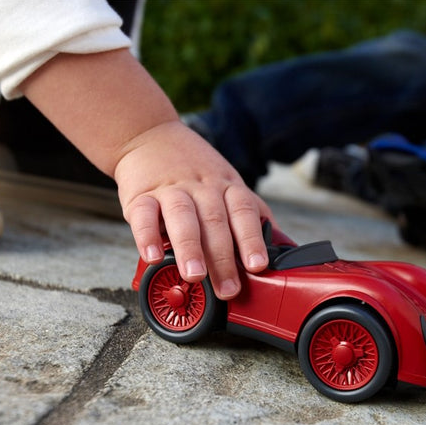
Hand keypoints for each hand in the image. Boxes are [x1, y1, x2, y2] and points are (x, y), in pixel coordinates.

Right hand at [115, 120, 273, 299]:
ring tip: (194, 275)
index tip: (258, 266)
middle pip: (215, 222)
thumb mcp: (229, 183)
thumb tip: (285, 247)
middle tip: (228, 289)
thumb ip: (252, 214)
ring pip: (182, 217)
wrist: (149, 135)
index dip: (252, 239)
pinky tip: (153, 256)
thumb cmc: (194, 168)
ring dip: (190, 248)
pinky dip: (147, 236)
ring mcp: (171, 190)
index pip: (244, 213)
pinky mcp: (140, 194)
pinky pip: (143, 215)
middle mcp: (202, 187)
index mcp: (227, 187)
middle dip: (223, 258)